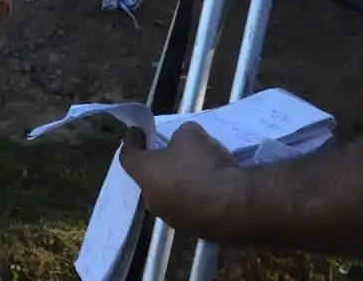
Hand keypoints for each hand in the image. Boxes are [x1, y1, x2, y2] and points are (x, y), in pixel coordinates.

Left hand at [118, 122, 238, 242]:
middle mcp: (153, 200)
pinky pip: (188, 208)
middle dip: (158, 164)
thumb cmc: (204, 165)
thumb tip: (180, 142)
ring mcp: (172, 218)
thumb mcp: (190, 134)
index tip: (137, 131)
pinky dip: (194, 197)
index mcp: (146, 174)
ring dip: (177, 182)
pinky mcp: (193, 230)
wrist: (234, 206)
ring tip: (195, 170)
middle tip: (171, 151)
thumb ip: (179, 135)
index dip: (131, 141)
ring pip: (169, 195)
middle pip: (150, 178)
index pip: (128, 156)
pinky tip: (210, 188)